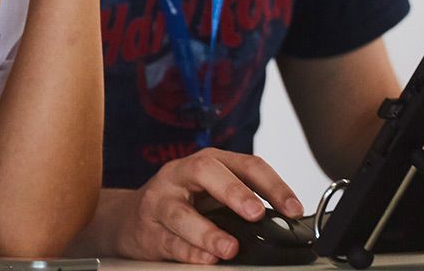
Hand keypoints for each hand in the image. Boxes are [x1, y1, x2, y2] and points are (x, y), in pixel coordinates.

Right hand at [109, 149, 304, 263]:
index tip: (293, 209)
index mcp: (208, 163)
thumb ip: (242, 202)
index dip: (273, 185)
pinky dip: (189, 252)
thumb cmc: (182, 204)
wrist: (130, 219)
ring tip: (229, 248)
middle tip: (255, 213)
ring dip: (208, 232)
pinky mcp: (147, 229)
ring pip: (181, 212)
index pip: (245, 164)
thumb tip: (284, 223)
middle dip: (234, 192)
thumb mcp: (213, 193)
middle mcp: (181, 174)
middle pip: (206, 171)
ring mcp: (160, 200)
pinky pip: (169, 242)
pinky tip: (206, 259)